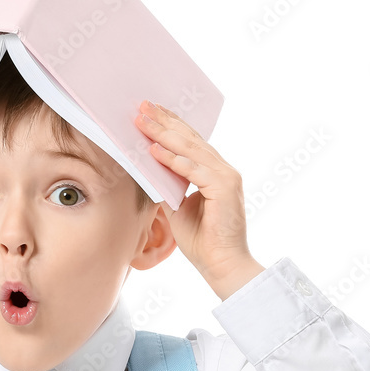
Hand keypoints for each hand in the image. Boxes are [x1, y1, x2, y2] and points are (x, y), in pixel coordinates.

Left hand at [134, 100, 263, 298]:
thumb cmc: (201, 240)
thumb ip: (168, 186)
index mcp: (214, 173)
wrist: (221, 264)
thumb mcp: (177, 207)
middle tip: (143, 106)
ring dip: (164, 134)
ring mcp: (226, 177)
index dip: (170, 126)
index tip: (149, 113)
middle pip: (190, 140)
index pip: (190, 143)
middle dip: (164, 122)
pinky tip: (155, 150)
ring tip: (143, 121)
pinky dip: (174, 160)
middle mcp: (223, 170)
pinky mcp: (224, 188)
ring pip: (191, 150)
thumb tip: (148, 170)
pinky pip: (194, 170)